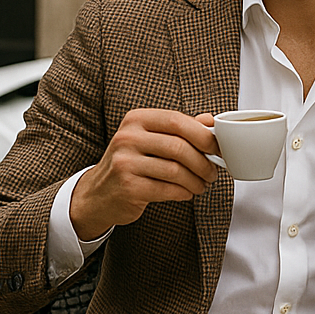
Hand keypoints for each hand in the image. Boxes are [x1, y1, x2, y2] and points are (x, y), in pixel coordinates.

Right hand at [70, 110, 218, 240]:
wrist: (98, 193)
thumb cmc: (130, 163)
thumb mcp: (150, 139)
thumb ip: (179, 129)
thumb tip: (210, 121)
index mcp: (136, 120)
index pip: (177, 121)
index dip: (203, 135)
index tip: (216, 148)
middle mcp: (128, 138)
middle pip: (179, 147)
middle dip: (203, 162)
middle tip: (212, 172)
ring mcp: (125, 163)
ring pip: (175, 171)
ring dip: (196, 181)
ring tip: (200, 185)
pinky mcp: (128, 187)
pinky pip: (167, 189)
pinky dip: (183, 192)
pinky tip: (186, 192)